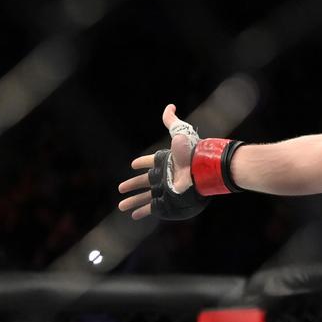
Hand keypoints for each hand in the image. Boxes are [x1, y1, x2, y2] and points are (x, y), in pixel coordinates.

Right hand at [117, 104, 197, 219]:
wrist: (201, 171)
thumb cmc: (190, 151)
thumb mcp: (179, 132)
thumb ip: (172, 121)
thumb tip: (170, 105)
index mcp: (166, 162)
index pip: (151, 162)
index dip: (143, 163)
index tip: (133, 165)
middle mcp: (165, 177)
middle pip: (145, 181)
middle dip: (133, 184)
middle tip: (121, 188)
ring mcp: (166, 190)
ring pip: (145, 196)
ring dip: (133, 201)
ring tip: (121, 206)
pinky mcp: (168, 202)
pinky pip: (152, 208)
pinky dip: (143, 211)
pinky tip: (135, 215)